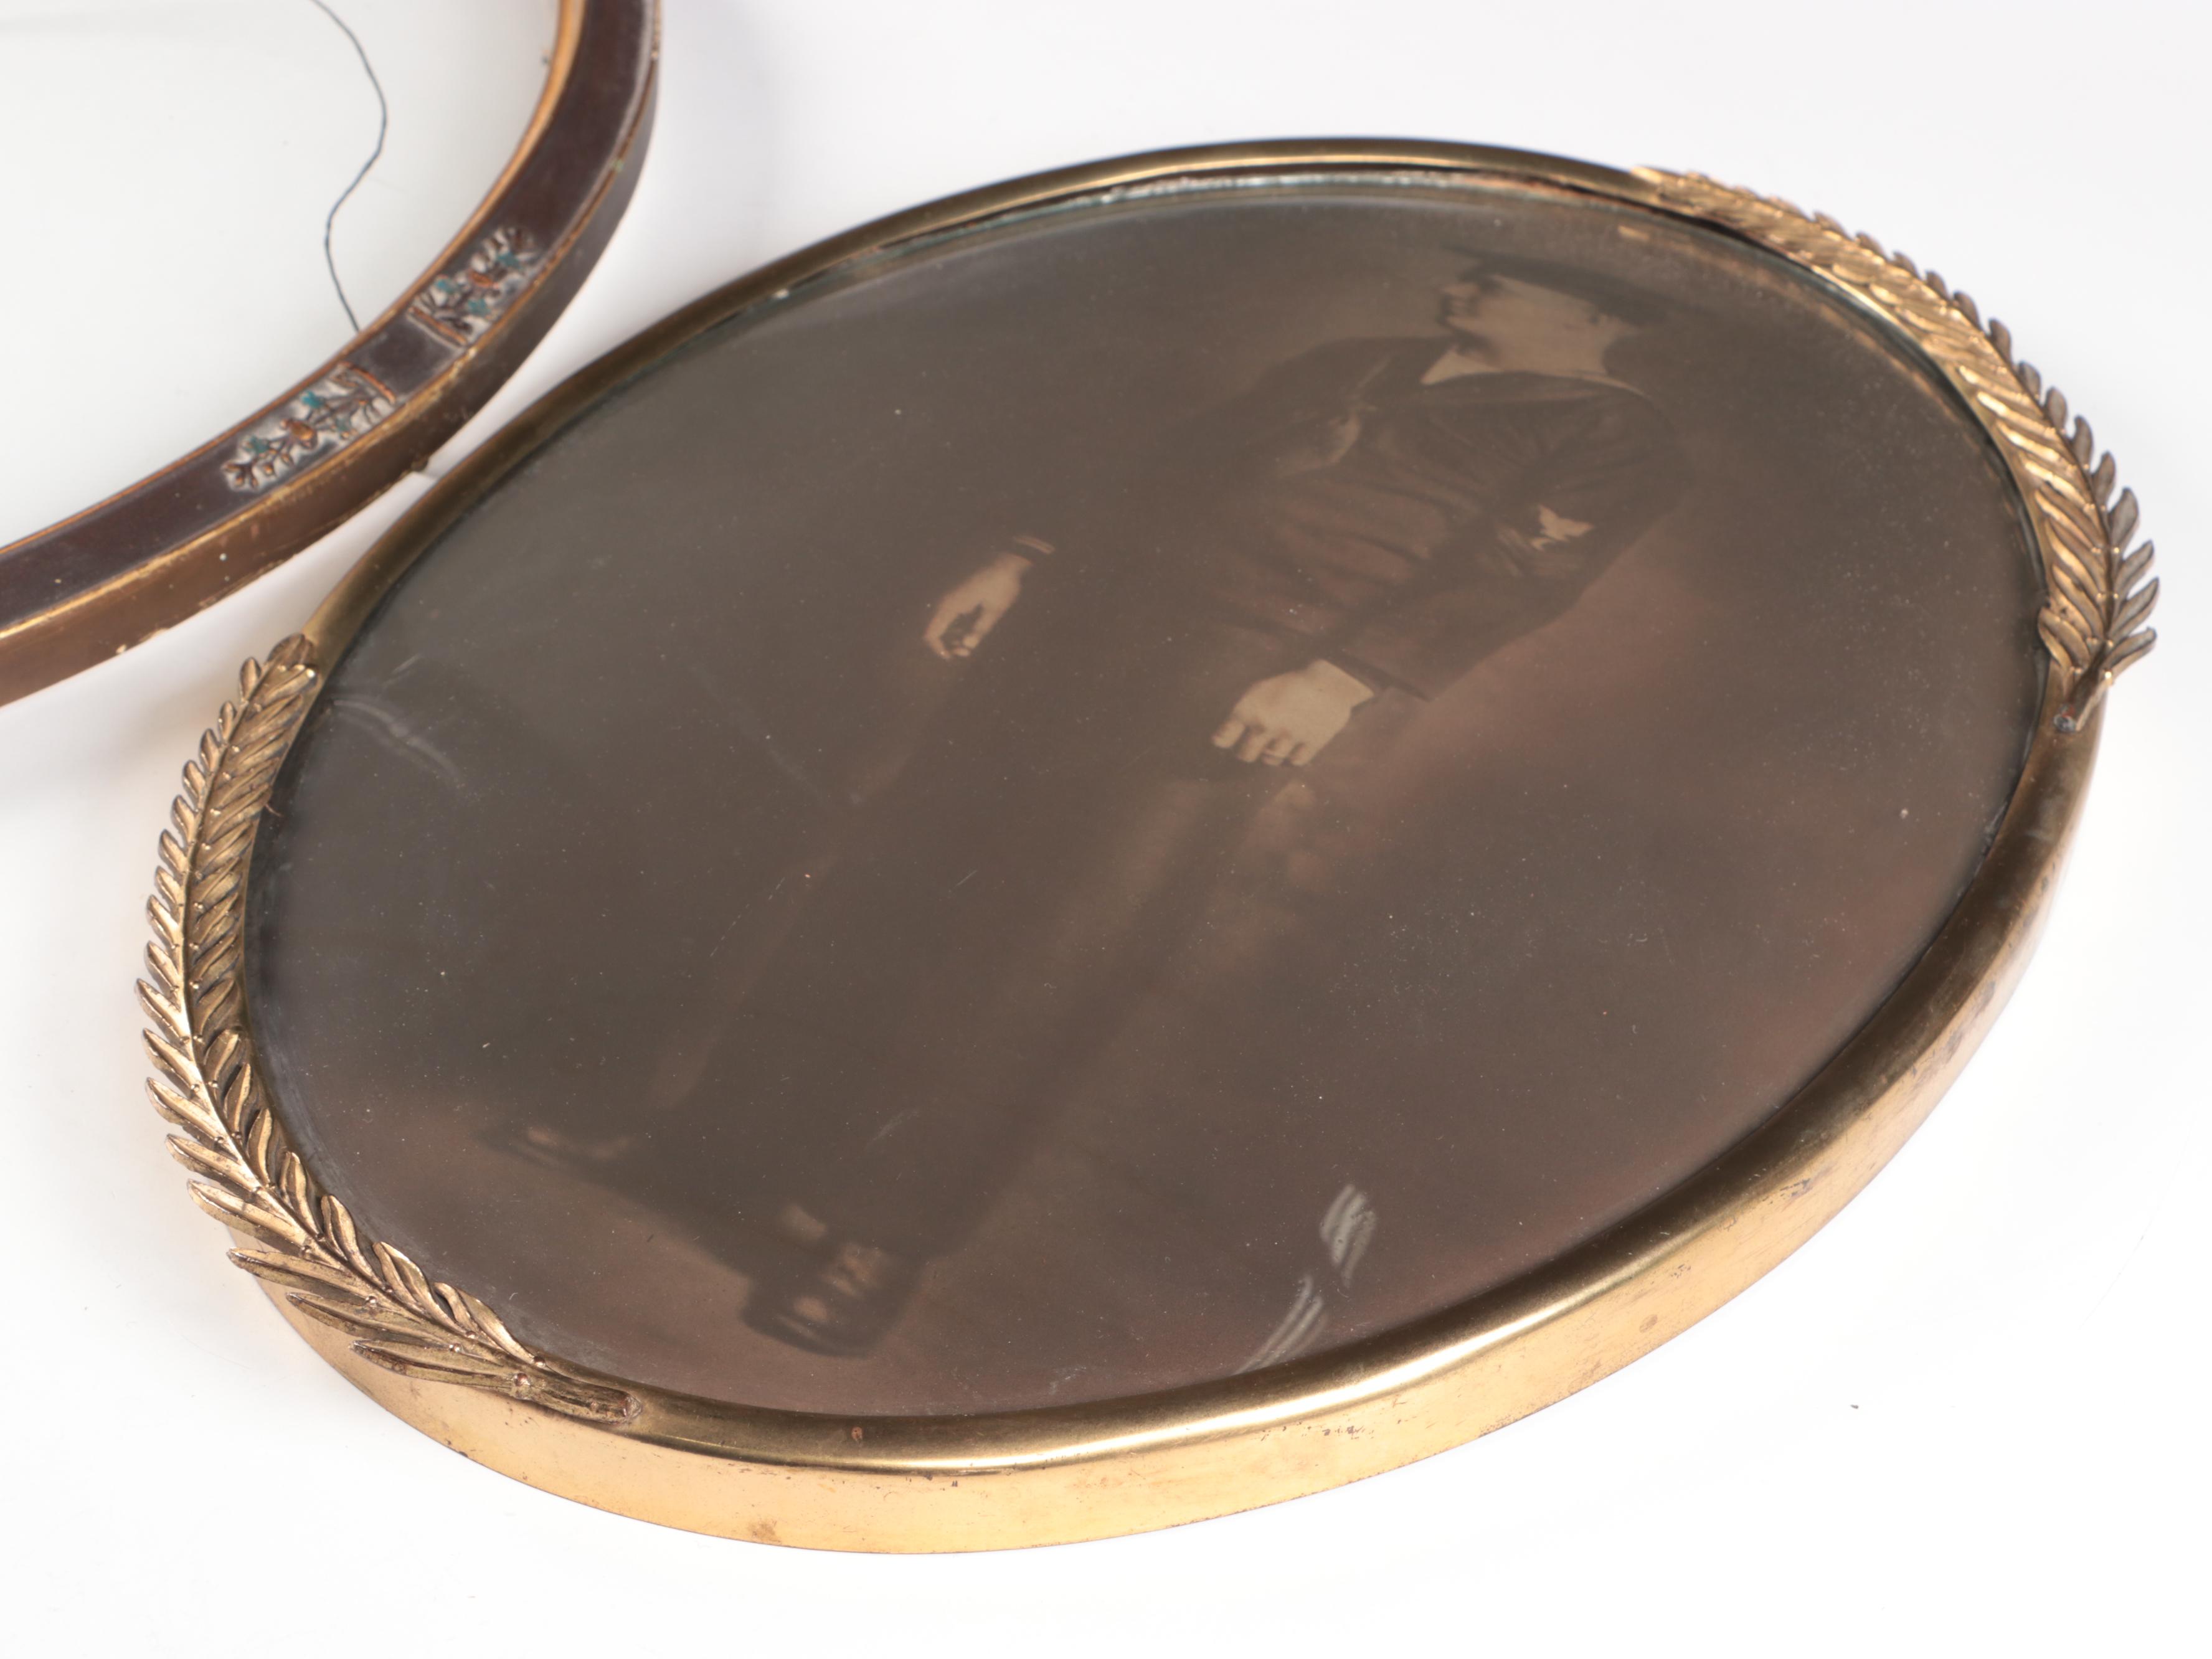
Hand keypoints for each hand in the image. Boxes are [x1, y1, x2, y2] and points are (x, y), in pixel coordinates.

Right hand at [924, 551, 1030, 659]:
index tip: (952, 657)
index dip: (938, 649)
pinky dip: (957, 625)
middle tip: (967, 652)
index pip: (931, 633)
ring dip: (953, 635)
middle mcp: (946, 599)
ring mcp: (951, 595)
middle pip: (935, 629)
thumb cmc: (1002, 584)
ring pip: (943, 622)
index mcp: (951, 605)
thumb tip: (967, 646)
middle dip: (947, 644)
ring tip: (971, 643)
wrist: (1007, 558)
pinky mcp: (958, 592)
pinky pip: (950, 613)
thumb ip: (981, 629)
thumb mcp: (995, 610)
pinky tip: (971, 630)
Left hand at [1212, 659, 1373, 765]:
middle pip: (1245, 755)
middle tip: (1253, 745)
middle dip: (1247, 751)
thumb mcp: (1259, 690)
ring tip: (1276, 743)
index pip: (1223, 739)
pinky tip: (1294, 745)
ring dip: (1271, 753)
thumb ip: (1242, 712)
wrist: (1329, 682)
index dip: (1223, 741)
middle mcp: (1266, 726)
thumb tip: (1221, 740)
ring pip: (1270, 760)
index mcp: (1250, 709)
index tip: (1226, 741)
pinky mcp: (1309, 745)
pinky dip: (1292, 757)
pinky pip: (1293, 762)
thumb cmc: (1290, 683)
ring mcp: (1288, 737)